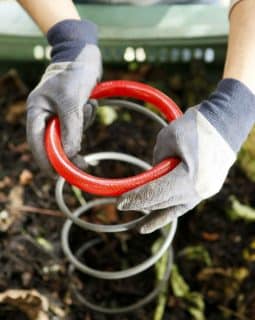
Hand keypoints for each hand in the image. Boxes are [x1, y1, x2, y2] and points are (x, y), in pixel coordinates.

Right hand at [26, 19, 101, 172]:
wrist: (86, 53)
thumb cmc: (74, 72)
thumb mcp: (72, 101)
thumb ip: (71, 129)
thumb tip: (71, 155)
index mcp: (36, 110)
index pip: (36, 142)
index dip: (45, 160)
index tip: (57, 175)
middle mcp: (44, 114)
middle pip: (53, 143)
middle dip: (69, 150)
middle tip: (84, 164)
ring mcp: (58, 113)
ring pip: (69, 135)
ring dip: (82, 126)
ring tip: (87, 105)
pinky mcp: (72, 111)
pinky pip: (79, 125)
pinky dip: (87, 118)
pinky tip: (90, 102)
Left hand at [118, 79, 254, 233]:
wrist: (225, 123)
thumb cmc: (196, 127)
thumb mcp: (167, 140)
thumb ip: (156, 162)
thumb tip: (150, 177)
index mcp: (189, 178)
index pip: (155, 194)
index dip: (135, 199)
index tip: (119, 202)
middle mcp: (198, 190)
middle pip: (162, 202)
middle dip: (141, 204)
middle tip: (121, 205)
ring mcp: (203, 192)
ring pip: (172, 208)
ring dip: (154, 214)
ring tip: (139, 227)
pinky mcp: (205, 190)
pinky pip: (182, 205)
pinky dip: (167, 213)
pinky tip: (153, 222)